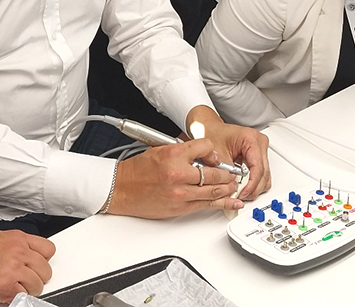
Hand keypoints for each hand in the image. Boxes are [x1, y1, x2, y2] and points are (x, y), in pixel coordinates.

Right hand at [0, 229, 54, 305]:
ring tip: (10, 287)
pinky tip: (3, 293)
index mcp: (17, 239)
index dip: (42, 261)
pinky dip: (15, 298)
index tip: (35, 267)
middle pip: (45, 270)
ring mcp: (14, 269)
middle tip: (21, 280)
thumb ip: (13, 246)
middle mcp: (18, 252)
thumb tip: (22, 255)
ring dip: (26, 290)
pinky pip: (23, 297)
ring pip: (37, 285)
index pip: (48, 249)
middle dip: (36, 278)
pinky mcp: (6, 286)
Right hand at [107, 138, 241, 217]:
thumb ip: (182, 150)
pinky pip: (207, 205)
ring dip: (228, 188)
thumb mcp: (159, 150)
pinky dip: (223, 203)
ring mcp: (181, 193)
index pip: (205, 147)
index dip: (213, 152)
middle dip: (226, 173)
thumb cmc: (137, 171)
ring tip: (234, 186)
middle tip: (232, 173)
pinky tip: (233, 202)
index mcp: (173, 154)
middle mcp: (178, 173)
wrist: (121, 189)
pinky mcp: (181, 207)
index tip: (215, 155)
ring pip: (214, 190)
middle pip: (214, 172)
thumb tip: (202, 153)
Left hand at [187, 106, 270, 200]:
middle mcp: (260, 143)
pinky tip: (243, 187)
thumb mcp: (217, 153)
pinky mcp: (258, 157)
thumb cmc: (213, 133)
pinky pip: (260, 175)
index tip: (243, 194)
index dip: (251, 185)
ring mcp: (261, 150)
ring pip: (265, 177)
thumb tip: (232, 188)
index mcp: (252, 139)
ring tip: (240, 193)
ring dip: (254, 188)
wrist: (210, 127)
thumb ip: (226, 171)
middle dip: (252, 189)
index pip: (258, 168)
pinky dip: (253, 183)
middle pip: (264, 174)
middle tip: (240, 196)